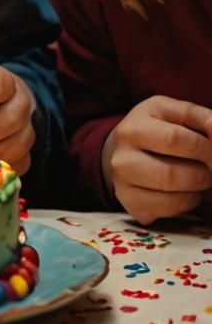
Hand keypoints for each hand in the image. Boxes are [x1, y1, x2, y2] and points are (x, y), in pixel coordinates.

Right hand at [101, 96, 211, 224]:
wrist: (126, 151)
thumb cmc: (158, 130)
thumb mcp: (175, 114)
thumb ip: (199, 117)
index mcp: (134, 123)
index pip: (174, 138)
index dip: (205, 148)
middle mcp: (121, 153)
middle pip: (171, 173)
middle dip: (203, 174)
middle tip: (208, 167)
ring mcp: (122, 180)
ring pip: (171, 195)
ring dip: (196, 188)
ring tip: (197, 177)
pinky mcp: (130, 202)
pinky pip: (169, 209)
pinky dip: (187, 202)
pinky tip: (183, 190)